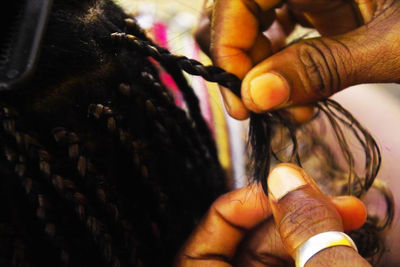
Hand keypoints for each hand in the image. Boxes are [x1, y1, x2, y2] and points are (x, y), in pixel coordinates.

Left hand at [175, 164, 369, 265]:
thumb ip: (302, 233)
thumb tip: (285, 177)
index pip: (211, 231)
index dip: (242, 203)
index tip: (280, 187)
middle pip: (250, 238)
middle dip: (292, 212)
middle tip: (330, 197)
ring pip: (278, 248)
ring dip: (313, 226)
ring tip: (347, 211)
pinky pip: (294, 258)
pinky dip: (318, 245)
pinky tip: (344, 229)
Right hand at [195, 0, 399, 119]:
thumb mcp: (397, 45)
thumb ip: (321, 67)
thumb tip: (255, 95)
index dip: (230, 47)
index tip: (242, 100)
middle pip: (242, 8)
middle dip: (246, 62)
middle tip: (262, 106)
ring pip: (262, 25)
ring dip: (268, 72)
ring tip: (294, 109)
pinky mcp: (329, 3)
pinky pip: (289, 33)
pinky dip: (289, 68)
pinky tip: (305, 97)